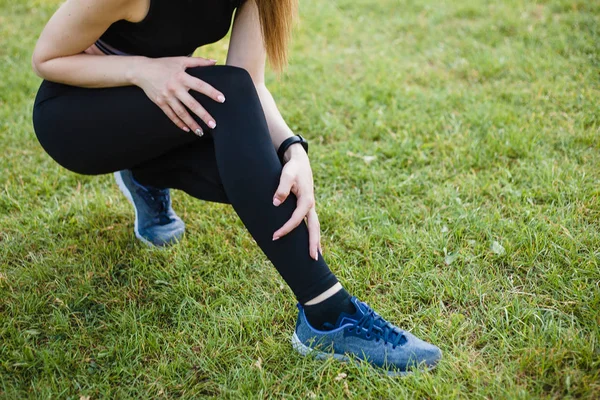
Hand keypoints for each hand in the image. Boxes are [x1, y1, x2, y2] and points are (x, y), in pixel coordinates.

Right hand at [135, 56, 225, 134]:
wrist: (142, 70)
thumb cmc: (163, 64)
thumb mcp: (180, 60)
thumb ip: (198, 61)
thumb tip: (214, 62)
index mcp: (181, 77)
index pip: (200, 85)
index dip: (211, 92)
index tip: (222, 99)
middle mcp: (175, 88)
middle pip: (191, 104)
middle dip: (203, 115)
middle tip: (213, 124)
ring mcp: (167, 97)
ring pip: (181, 113)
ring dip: (191, 123)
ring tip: (200, 132)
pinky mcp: (160, 103)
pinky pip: (171, 115)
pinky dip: (179, 123)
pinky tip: (187, 129)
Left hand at [272, 144, 322, 260]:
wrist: (300, 162)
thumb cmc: (292, 168)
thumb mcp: (286, 175)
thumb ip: (281, 188)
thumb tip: (276, 203)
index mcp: (306, 200)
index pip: (297, 219)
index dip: (286, 229)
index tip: (275, 236)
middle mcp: (311, 206)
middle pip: (314, 228)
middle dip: (313, 243)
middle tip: (313, 258)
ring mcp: (310, 207)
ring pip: (315, 227)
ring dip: (316, 242)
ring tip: (316, 257)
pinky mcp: (308, 207)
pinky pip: (311, 224)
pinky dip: (313, 235)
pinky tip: (312, 244)